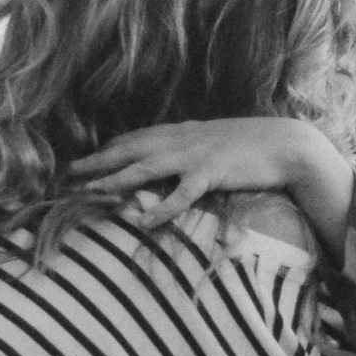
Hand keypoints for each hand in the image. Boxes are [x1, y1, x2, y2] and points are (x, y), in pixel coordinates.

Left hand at [75, 117, 343, 239]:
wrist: (288, 143)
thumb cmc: (254, 145)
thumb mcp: (215, 140)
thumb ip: (191, 148)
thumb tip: (173, 160)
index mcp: (182, 132)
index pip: (134, 138)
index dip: (106, 149)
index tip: (82, 160)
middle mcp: (181, 140)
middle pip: (128, 150)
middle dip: (96, 162)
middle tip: (68, 174)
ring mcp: (194, 156)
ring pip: (144, 168)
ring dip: (113, 180)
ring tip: (89, 192)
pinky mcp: (211, 174)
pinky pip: (180, 195)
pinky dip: (161, 209)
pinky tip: (143, 222)